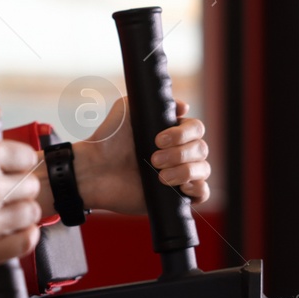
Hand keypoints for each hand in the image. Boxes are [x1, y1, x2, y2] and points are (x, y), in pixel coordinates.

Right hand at [0, 91, 42, 267]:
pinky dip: (24, 235)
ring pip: (30, 212)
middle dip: (17, 185)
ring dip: (19, 210)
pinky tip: (8, 228)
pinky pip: (26, 241)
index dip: (16, 161)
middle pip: (31, 185)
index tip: (2, 167)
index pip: (27, 157)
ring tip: (0, 208)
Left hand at [80, 95, 209, 214]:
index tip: (158, 139)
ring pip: (204, 169)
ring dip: (185, 171)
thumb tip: (184, 106)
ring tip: (160, 177)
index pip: (196, 128)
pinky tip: (182, 188)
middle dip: (179, 154)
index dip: (183, 133)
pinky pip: (203, 193)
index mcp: (172, 132)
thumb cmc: (108, 139)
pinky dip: (198, 189)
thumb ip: (150, 101)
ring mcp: (179, 174)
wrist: (95, 171)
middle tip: (153, 159)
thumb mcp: (125, 110)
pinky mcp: (175, 196)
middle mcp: (179, 152)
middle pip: (202, 149)